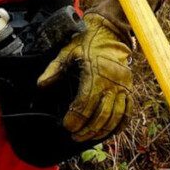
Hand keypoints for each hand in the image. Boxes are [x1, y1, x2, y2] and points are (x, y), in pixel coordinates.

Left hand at [37, 0, 162, 142]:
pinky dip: (120, 124)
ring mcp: (123, 87)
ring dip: (102, 130)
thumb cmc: (86, 41)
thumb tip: (40, 85)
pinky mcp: (129, 88)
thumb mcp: (67, 51)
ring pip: (116, 116)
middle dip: (87, 128)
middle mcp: (112, 83)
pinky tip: (111, 132)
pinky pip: (128, 110)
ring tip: (89, 137)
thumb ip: (54, 69)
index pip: (85, 103)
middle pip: (101, 114)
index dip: (76, 117)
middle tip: (75, 136)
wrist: (110, 31)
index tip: (67, 126)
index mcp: (95, 75)